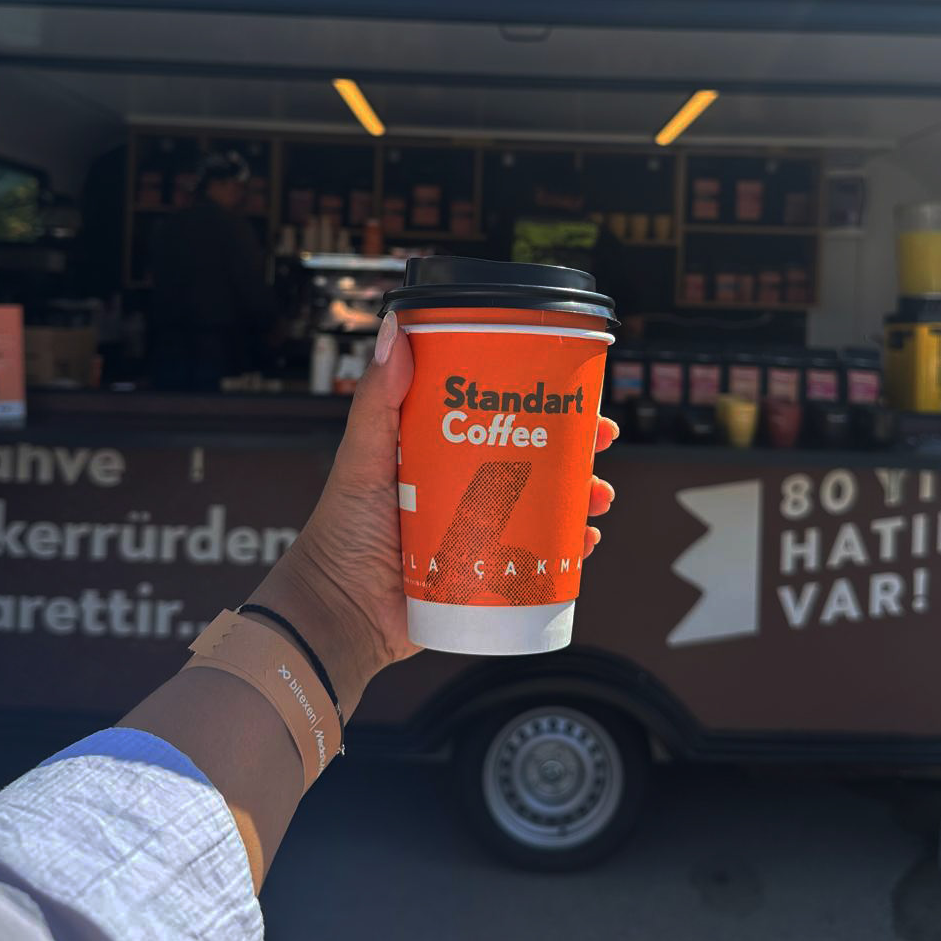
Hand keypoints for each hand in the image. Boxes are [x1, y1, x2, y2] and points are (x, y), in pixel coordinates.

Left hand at [249, 312, 618, 716]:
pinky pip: (541, 561)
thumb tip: (394, 327)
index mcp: (442, 456)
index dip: (542, 404)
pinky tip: (587, 541)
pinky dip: (570, 549)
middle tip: (602, 439)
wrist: (338, 612)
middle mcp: (467, 492)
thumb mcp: (362, 456)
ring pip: (548, 509)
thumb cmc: (341, 533)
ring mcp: (482, 535)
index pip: (502, 420)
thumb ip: (375, 398)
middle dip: (577, 450)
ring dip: (582, 499)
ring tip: (598, 497)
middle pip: (537, 461)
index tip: (575, 393)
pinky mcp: (489, 577)